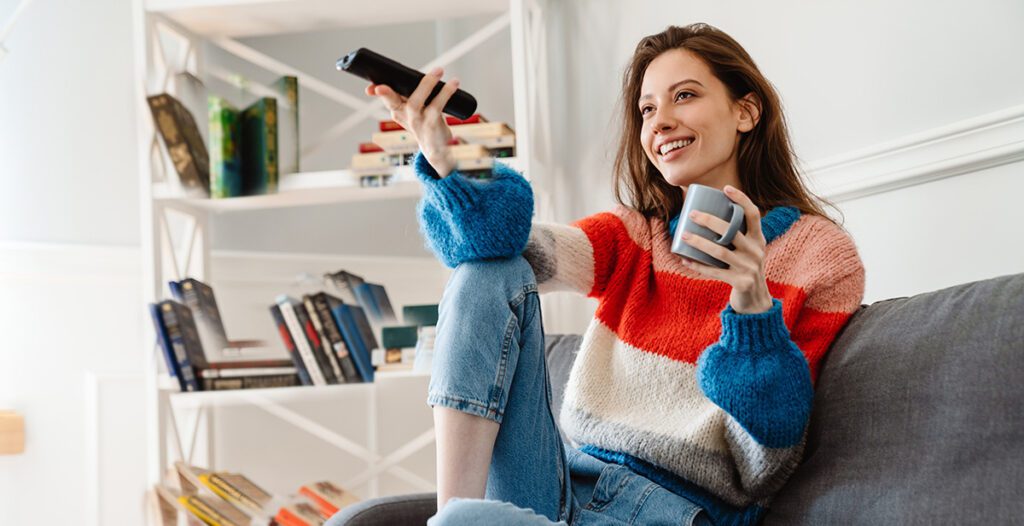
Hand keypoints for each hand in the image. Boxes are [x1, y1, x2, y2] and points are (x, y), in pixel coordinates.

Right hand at [364, 67, 459, 177]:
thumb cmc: (423, 122)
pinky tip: (453, 83)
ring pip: (416, 103)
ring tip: (438, 70)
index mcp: (398, 110)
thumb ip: (406, 94)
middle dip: (386, 94)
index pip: (386, 98)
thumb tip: (407, 74)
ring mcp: (418, 121)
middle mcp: (405, 116)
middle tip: (380, 87)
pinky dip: (446, 93)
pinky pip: (437, 106)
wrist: (435, 147)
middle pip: (394, 102)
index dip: (378, 92)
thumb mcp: (410, 109)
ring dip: (426, 85)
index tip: (370, 88)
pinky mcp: (432, 124)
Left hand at [679, 185, 773, 313]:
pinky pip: (714, 272)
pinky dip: (697, 265)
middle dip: (710, 220)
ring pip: (720, 252)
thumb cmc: (744, 268)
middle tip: (692, 214)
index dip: (741, 199)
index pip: (753, 214)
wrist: (756, 300)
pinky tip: (684, 259)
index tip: (725, 189)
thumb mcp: (748, 250)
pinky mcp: (741, 282)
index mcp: (759, 239)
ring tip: (683, 235)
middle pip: (732, 231)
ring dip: (699, 242)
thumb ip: (735, 236)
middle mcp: (756, 251)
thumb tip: (706, 215)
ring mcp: (749, 267)